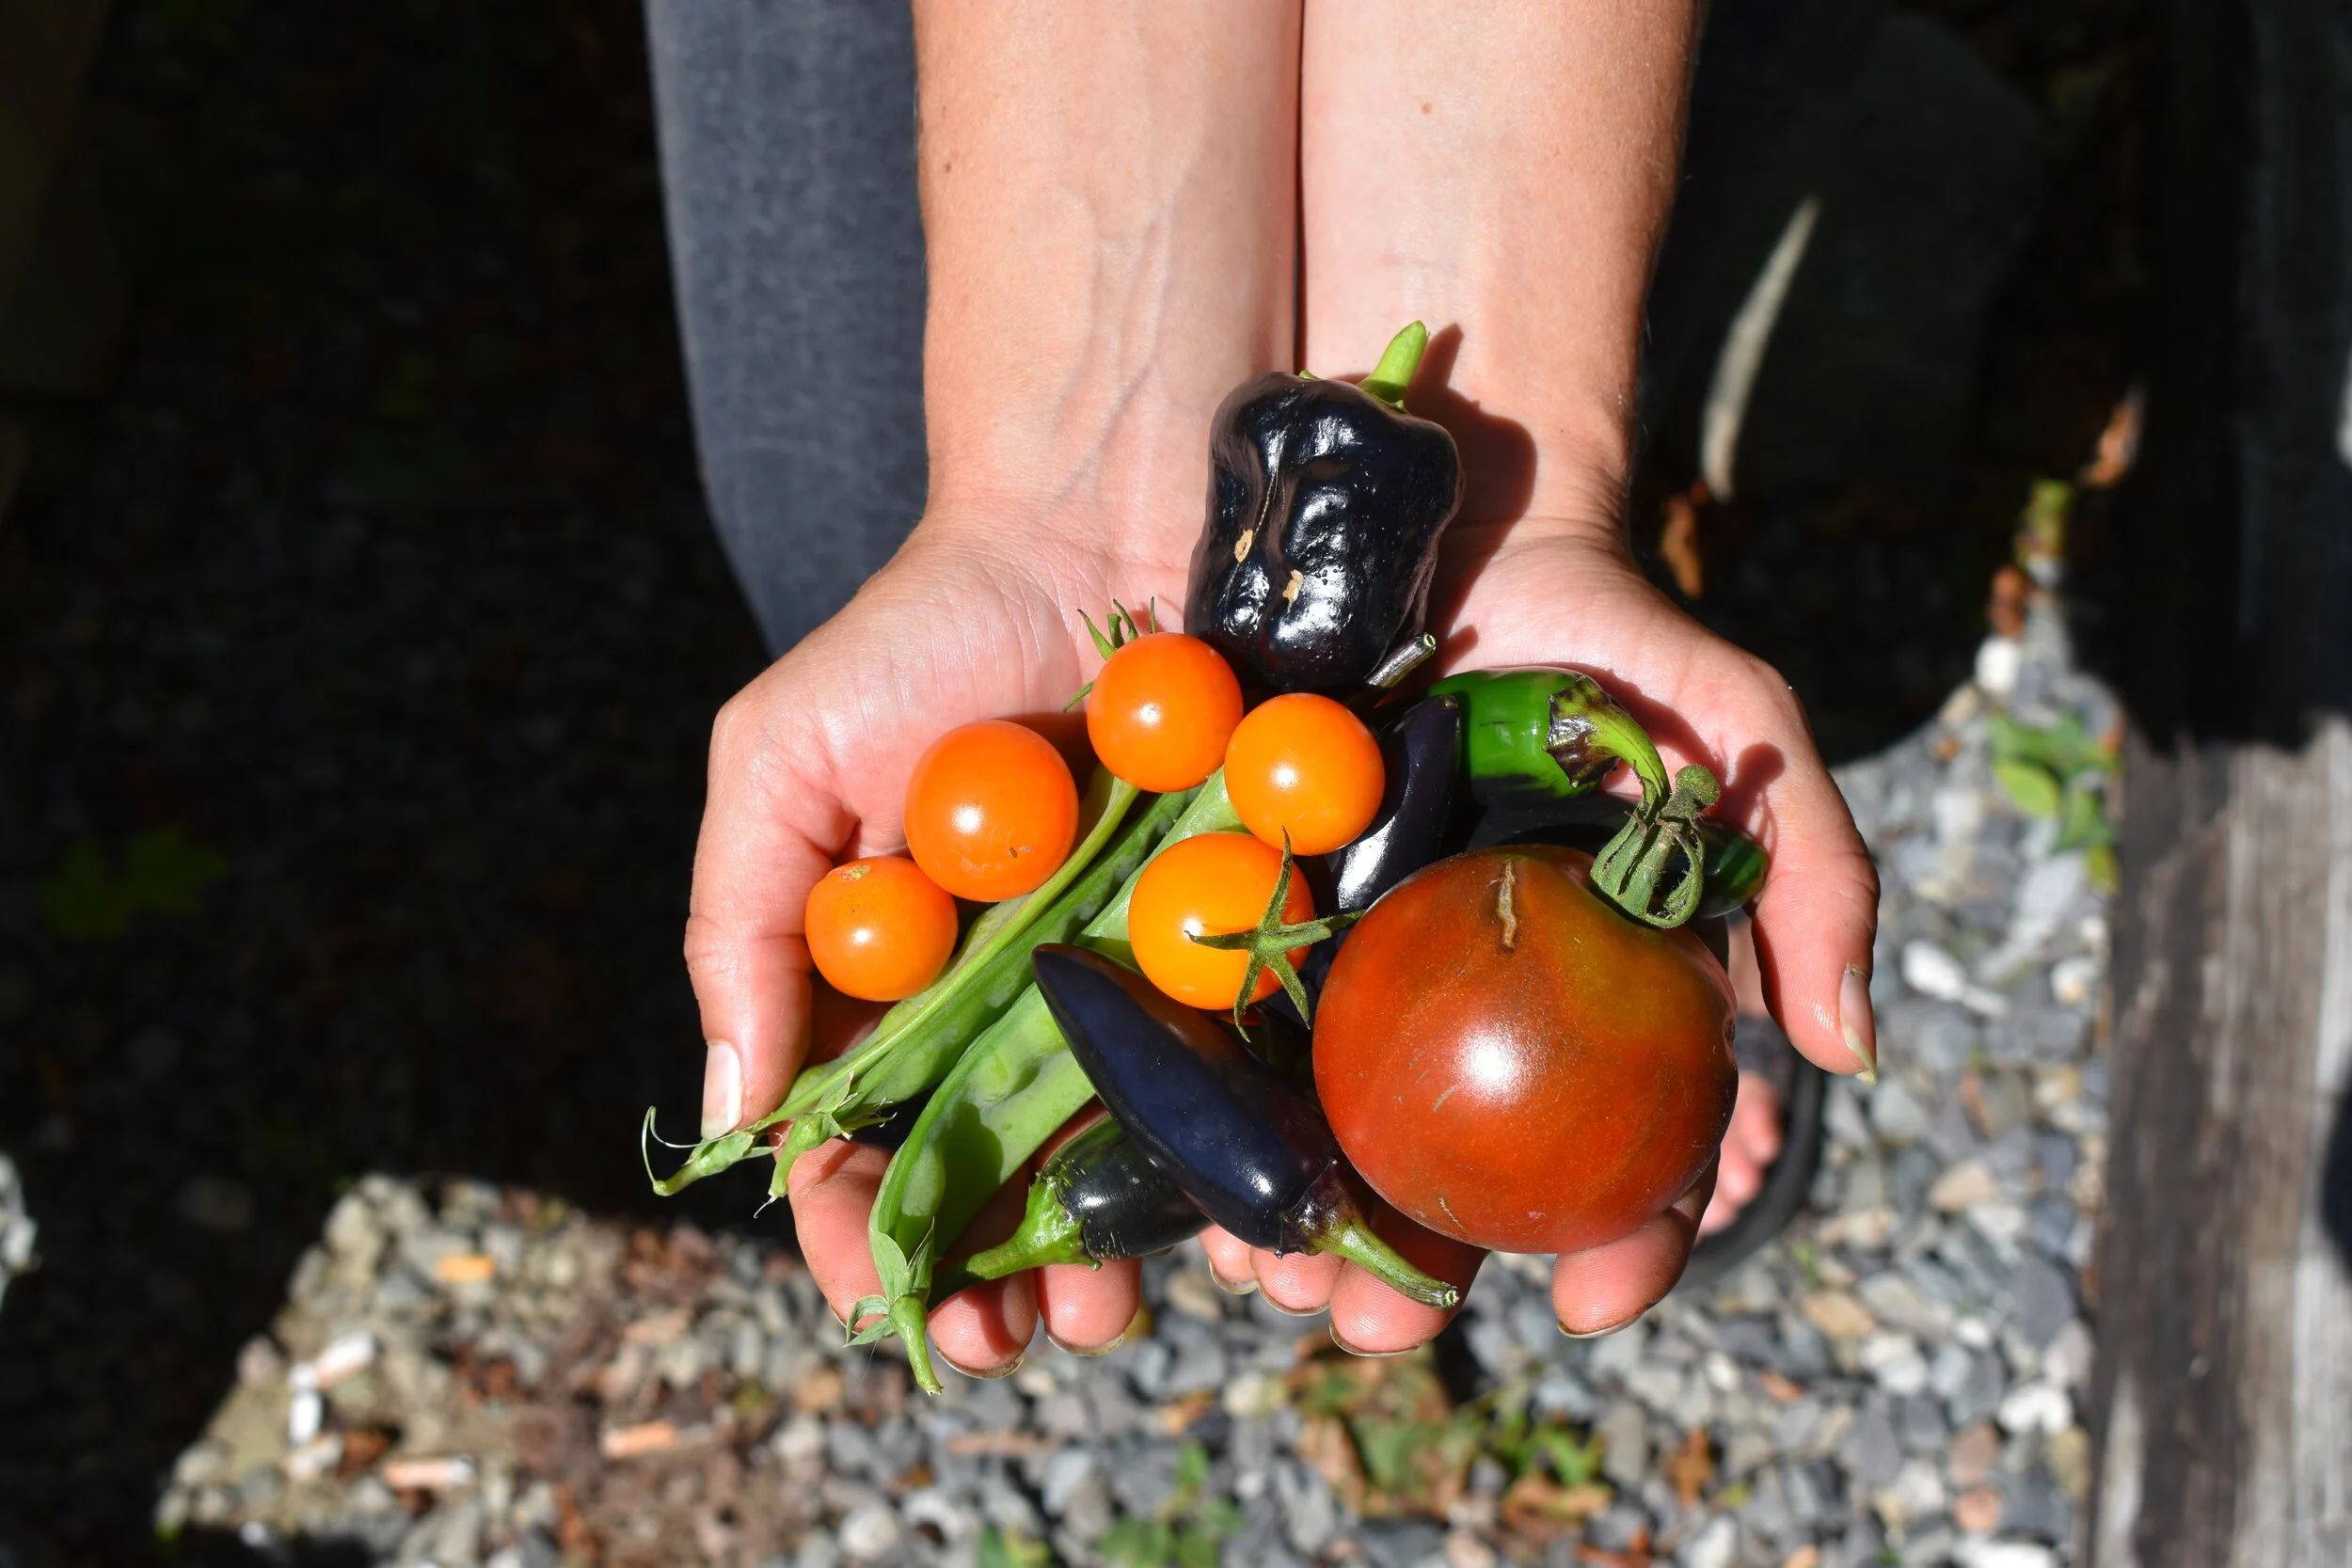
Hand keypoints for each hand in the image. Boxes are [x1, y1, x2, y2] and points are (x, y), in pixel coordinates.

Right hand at [690, 518, 1187, 1374]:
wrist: (1100, 519)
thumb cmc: (922, 635)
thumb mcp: (783, 759)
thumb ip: (741, 927)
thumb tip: (733, 1119)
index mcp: (903, 992)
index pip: (867, 1152)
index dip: (870, 1238)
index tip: (894, 1296)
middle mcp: (1023, 1009)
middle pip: (1014, 1181)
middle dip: (1022, 1275)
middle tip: (1049, 1327)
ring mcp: (1144, 982)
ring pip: (1141, 1155)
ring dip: (1143, 1243)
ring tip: (1146, 1289)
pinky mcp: (1256, 937)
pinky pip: (1259, 1065)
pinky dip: (1263, 1142)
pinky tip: (1265, 1201)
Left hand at [1200, 524, 1877, 1345]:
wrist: (1456, 521)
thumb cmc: (1610, 634)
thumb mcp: (1736, 727)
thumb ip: (1811, 870)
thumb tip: (1851, 1052)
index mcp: (1602, 999)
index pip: (1637, 1151)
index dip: (1633, 1239)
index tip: (1600, 1298)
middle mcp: (1484, 1011)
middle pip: (1463, 1177)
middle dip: (1427, 1276)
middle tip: (1389, 1326)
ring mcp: (1363, 972)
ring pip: (1338, 1138)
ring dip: (1308, 1232)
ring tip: (1280, 1280)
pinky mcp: (1254, 918)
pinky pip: (1230, 1042)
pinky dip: (1210, 1120)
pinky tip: (1188, 1176)